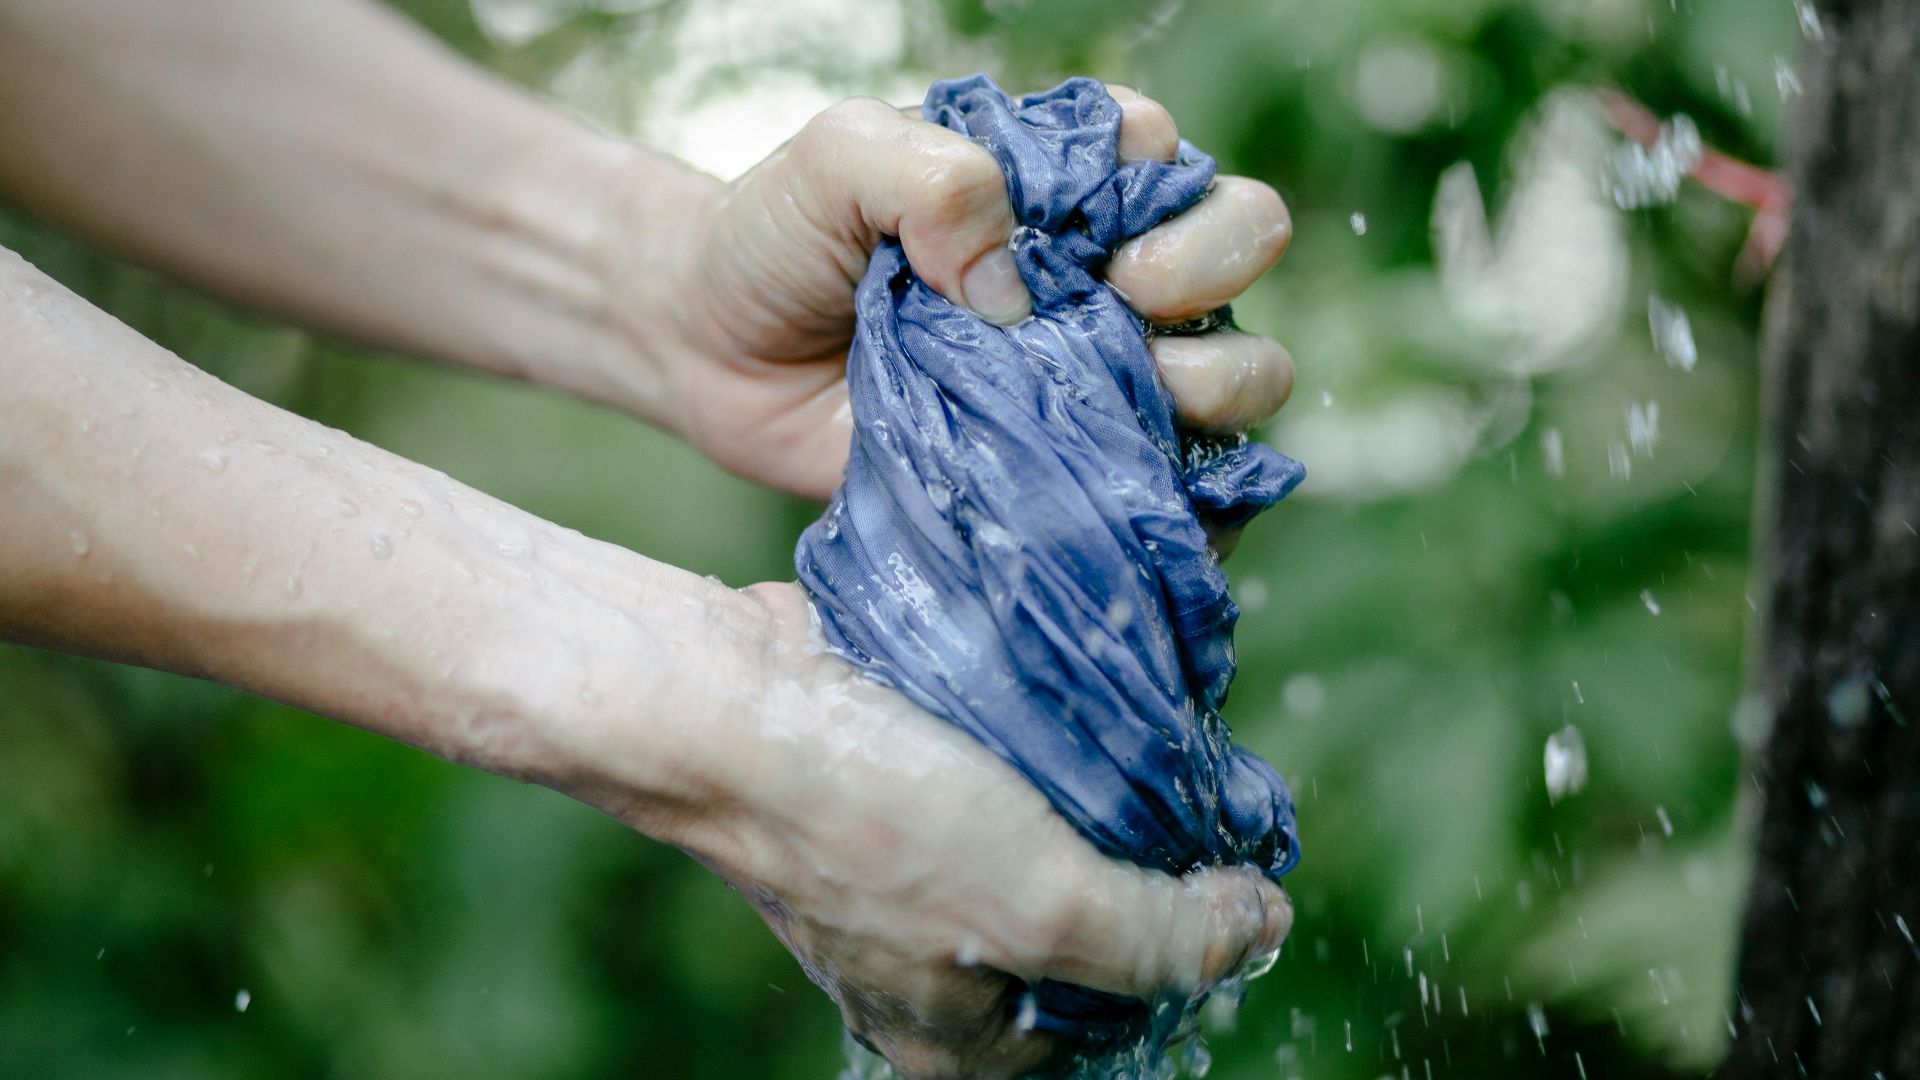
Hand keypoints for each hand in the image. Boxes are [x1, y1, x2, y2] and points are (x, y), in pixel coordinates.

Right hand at [558, 579, 1290, 1079]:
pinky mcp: (909, 793)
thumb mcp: (1043, 904)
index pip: (1121, 1024)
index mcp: (964, 1040)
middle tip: (1194, 802)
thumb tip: (1257, 925)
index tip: (1229, 882)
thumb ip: (1163, 937)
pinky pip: (1013, 785)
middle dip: (1149, 872)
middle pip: (1091, 936)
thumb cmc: (867, 820)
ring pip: (1057, 850)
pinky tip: (1082, 710)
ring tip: (1148, 748)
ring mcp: (919, 878)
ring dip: (1106, 801)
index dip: (1188, 958)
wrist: (731, 700)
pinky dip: (1054, 752)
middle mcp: (941, 970)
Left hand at [626, 87, 1296, 498]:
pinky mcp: (1079, 473)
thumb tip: (1019, 285)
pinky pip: (1182, 492)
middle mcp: (1107, 268)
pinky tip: (1132, 497)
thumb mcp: (838, 160)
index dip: (1154, 191)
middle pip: (1244, 246)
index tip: (1079, 234)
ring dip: (1212, 386)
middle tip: (1122, 300)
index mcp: (1066, 176)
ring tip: (1130, 402)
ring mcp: (1104, 375)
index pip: (1170, 160)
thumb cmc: (780, 238)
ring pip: (1241, 373)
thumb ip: (933, 176)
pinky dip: (1186, 501)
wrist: (717, 355)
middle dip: (1208, 271)